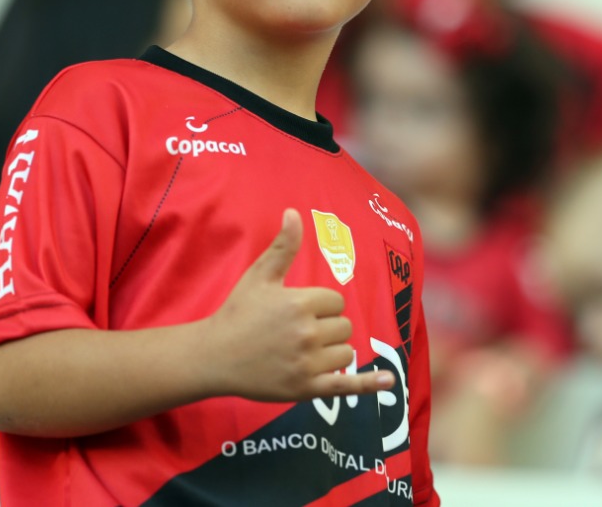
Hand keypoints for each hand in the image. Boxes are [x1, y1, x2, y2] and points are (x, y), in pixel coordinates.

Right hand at [202, 208, 394, 401]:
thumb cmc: (238, 313)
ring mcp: (307, 363)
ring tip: (300, 351)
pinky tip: (389, 382)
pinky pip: (346, 386)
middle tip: (294, 333)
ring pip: (346, 353)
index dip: (320, 306)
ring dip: (332, 352)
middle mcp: (306, 333)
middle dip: (326, 328)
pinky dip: (369, 384)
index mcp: (300, 303)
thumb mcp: (259, 276)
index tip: (295, 312)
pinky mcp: (305, 388)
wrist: (212, 357)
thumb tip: (294, 212)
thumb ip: (283, 246)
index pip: (336, 302)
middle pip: (344, 326)